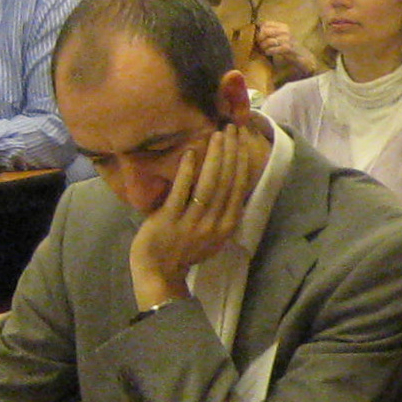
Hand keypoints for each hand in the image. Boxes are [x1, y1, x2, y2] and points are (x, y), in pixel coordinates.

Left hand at [130, 122, 263, 307]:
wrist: (159, 274)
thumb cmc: (184, 252)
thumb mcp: (213, 236)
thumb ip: (222, 213)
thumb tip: (230, 186)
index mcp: (226, 226)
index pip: (238, 187)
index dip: (241, 161)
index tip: (241, 139)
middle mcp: (214, 223)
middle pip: (226, 181)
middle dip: (231, 152)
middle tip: (231, 127)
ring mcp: (192, 222)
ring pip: (209, 185)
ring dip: (215, 157)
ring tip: (217, 135)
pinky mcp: (169, 220)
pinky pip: (181, 192)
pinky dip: (187, 172)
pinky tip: (191, 153)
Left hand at [256, 22, 318, 81]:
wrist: (304, 56)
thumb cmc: (291, 47)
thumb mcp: (283, 36)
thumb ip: (273, 32)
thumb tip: (258, 31)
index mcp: (283, 26)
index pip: (266, 23)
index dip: (260, 30)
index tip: (260, 37)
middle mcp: (285, 31)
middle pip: (265, 31)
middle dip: (260, 39)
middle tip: (260, 45)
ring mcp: (287, 39)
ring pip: (267, 41)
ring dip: (263, 47)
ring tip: (265, 50)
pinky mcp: (287, 48)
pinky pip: (271, 49)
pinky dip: (268, 52)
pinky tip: (269, 53)